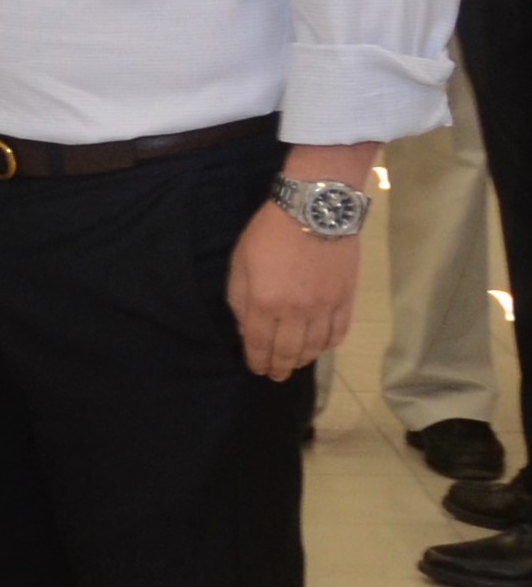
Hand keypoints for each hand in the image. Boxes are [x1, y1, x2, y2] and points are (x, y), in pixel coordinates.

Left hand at [227, 198, 361, 381]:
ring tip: (295, 364)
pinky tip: (321, 347)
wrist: (314, 211)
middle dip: (279, 367)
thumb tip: (246, 330)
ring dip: (303, 359)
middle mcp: (296, 312)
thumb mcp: (239, 264)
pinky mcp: (346, 299)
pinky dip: (328, 345)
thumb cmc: (268, 234)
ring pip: (315, 347)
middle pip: (288, 352)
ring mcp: (324, 308)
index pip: (260, 344)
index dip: (257, 361)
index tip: (256, 369)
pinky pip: (339, 332)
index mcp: (265, 303)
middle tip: (276, 376)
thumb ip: (239, 300)